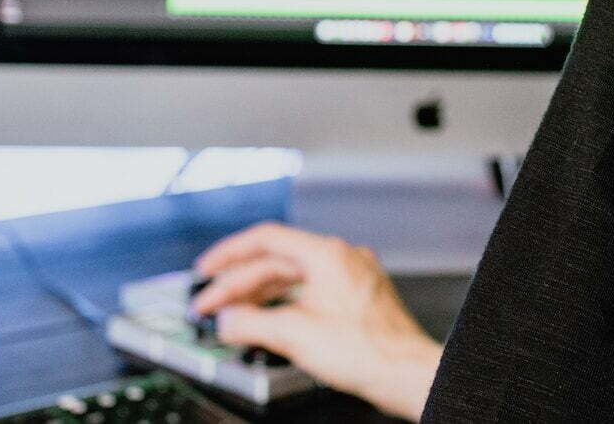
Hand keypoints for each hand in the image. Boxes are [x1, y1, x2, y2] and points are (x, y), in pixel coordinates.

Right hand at [192, 223, 441, 420]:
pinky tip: (269, 321)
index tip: (207, 270)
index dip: (229, 254)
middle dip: (240, 284)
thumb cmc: (368, 352)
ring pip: (294, 278)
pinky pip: (311, 292)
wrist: (406, 374)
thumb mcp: (295, 335)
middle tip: (212, 303)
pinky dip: (285, 305)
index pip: (266, 239)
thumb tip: (226, 320)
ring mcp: (352, 278)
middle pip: (277, 261)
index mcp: (328, 254)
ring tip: (234, 316)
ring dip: (261, 296)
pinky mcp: (356, 299)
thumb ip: (250, 323)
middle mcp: (342, 258)